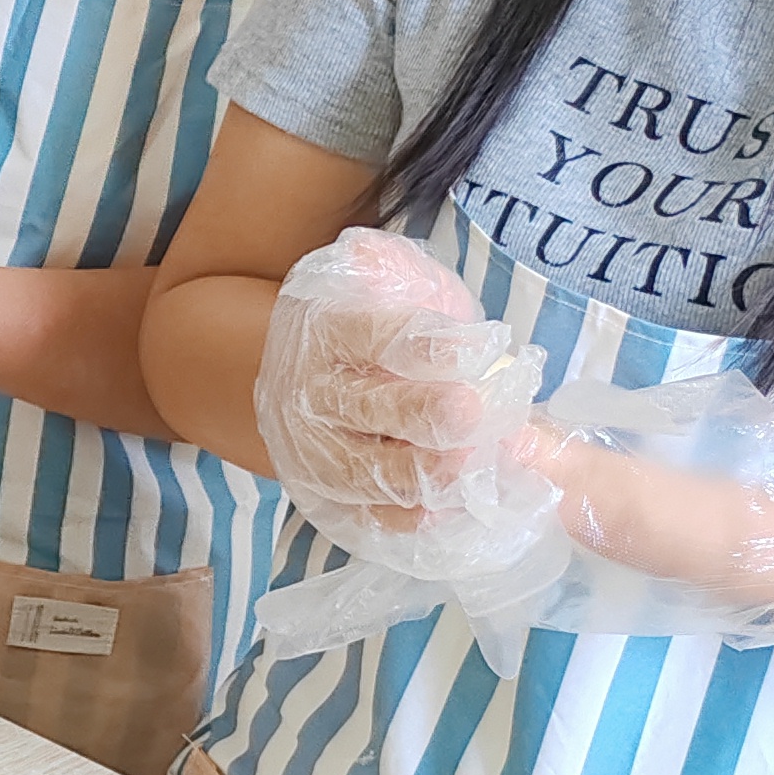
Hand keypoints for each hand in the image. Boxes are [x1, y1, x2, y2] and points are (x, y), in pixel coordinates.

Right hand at [255, 229, 545, 567]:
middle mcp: (312, 395)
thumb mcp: (372, 280)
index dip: (426, 344)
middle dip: (420, 413)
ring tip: (468, 468)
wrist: (292, 380)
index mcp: (327, 332)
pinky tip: (446, 510)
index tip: (482, 345)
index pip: (372, 336)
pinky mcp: (327, 497)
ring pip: (361, 472)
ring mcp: (315, 452)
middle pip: (364, 408)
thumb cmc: (364, 327)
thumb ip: (381, 265)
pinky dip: (403, 520)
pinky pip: (363, 516)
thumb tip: (368, 254)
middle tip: (470, 413)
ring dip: (417, 474)